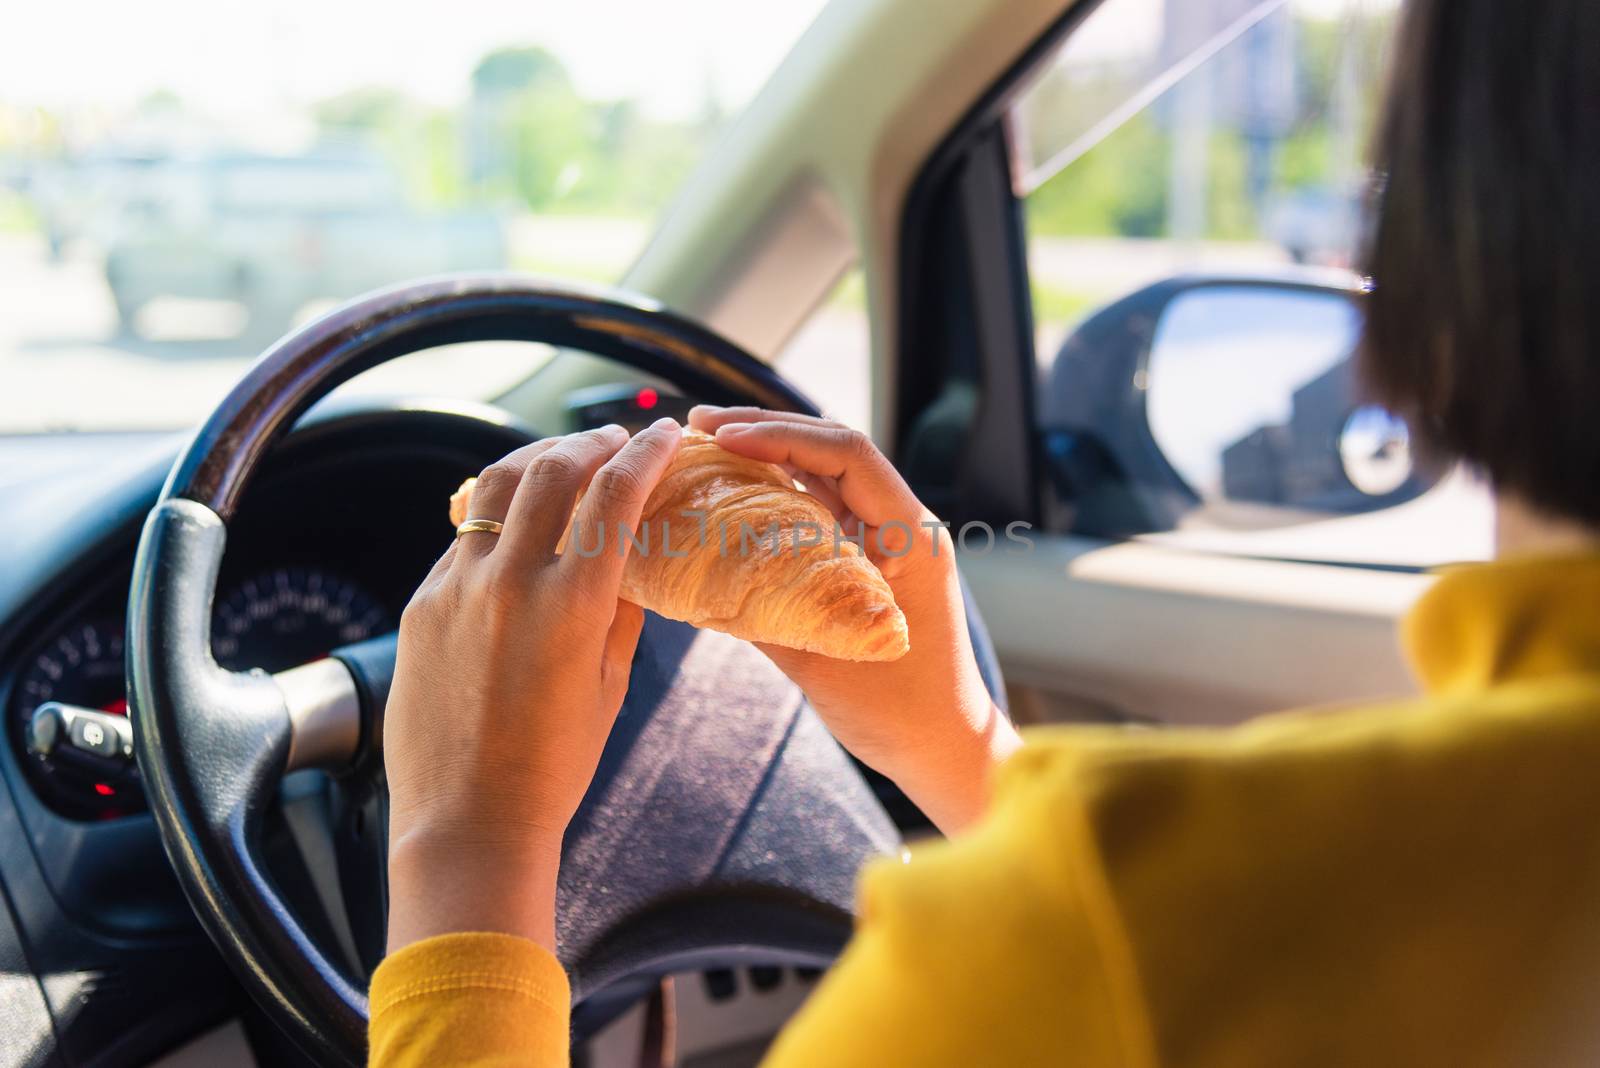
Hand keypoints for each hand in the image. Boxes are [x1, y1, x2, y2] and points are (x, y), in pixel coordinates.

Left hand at [384, 418, 681, 954]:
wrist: (469, 823)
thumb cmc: (554, 766)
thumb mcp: (611, 684)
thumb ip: (623, 608)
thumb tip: (633, 553)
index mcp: (573, 604)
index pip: (615, 495)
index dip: (646, 451)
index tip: (667, 433)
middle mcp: (510, 582)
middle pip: (550, 468)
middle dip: (590, 442)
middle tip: (614, 439)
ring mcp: (455, 589)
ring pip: (492, 488)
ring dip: (533, 461)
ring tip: (559, 462)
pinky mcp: (420, 606)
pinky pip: (462, 541)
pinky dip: (497, 522)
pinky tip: (514, 535)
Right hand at [688, 406, 1019, 833]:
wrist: (944, 748)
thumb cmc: (902, 714)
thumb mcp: (824, 664)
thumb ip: (766, 613)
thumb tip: (696, 575)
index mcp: (911, 536)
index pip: (848, 454)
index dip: (782, 435)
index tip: (723, 437)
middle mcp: (902, 525)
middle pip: (832, 450)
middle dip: (765, 430)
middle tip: (696, 426)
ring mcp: (887, 539)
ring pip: (824, 474)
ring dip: (767, 454)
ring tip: (704, 445)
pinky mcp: (868, 559)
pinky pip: (820, 509)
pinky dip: (776, 493)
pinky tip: (730, 491)